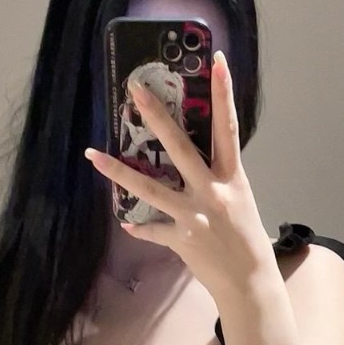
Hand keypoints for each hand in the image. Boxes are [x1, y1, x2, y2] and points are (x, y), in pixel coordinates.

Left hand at [84, 50, 278, 301]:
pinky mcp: (180, 238)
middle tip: (134, 90)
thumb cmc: (247, 241)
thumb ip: (218, 180)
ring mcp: (194, 215)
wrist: (250, 283)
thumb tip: (195, 164)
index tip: (218, 61)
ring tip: (93, 155)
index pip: (228, 127)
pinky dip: (139, 228)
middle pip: (179, 146)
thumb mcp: (240, 201)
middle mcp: (212, 191)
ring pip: (149, 187)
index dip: (224, 93)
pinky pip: (152, 230)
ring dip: (118, 171)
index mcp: (233, 178)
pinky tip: (126, 224)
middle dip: (156, 116)